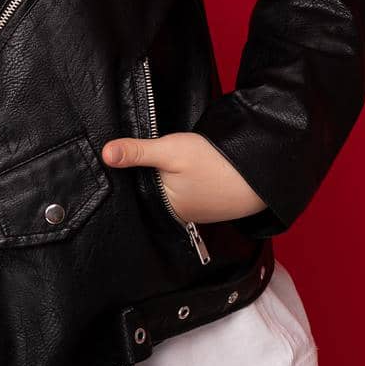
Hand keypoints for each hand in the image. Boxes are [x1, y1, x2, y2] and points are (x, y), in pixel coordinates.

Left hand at [101, 132, 267, 223]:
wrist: (258, 174)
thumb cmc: (215, 163)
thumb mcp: (171, 150)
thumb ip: (138, 153)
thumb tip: (105, 154)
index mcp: (161, 207)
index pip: (134, 190)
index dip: (128, 174)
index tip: (121, 160)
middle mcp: (174, 216)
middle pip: (150, 192)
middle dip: (146, 178)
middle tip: (150, 158)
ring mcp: (191, 213)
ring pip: (166, 193)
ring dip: (164, 181)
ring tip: (169, 166)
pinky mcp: (205, 206)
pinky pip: (184, 195)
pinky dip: (181, 185)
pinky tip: (187, 173)